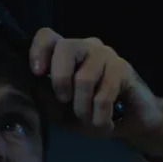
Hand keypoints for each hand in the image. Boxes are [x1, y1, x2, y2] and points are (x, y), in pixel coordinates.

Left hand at [28, 28, 162, 137]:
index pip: (47, 36)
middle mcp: (85, 47)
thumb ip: (44, 97)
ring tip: (89, 119)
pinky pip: (104, 94)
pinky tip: (104, 123)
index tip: (38, 73)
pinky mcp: (123, 68)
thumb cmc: (89, 115)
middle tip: (66, 101)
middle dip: (61, 81)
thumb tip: (33, 86)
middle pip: (65, 48)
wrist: (128, 125)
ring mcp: (106, 55)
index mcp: (65, 54)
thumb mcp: (59, 112)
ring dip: (83, 108)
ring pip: (84, 78)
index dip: (39, 50)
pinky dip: (100, 116)